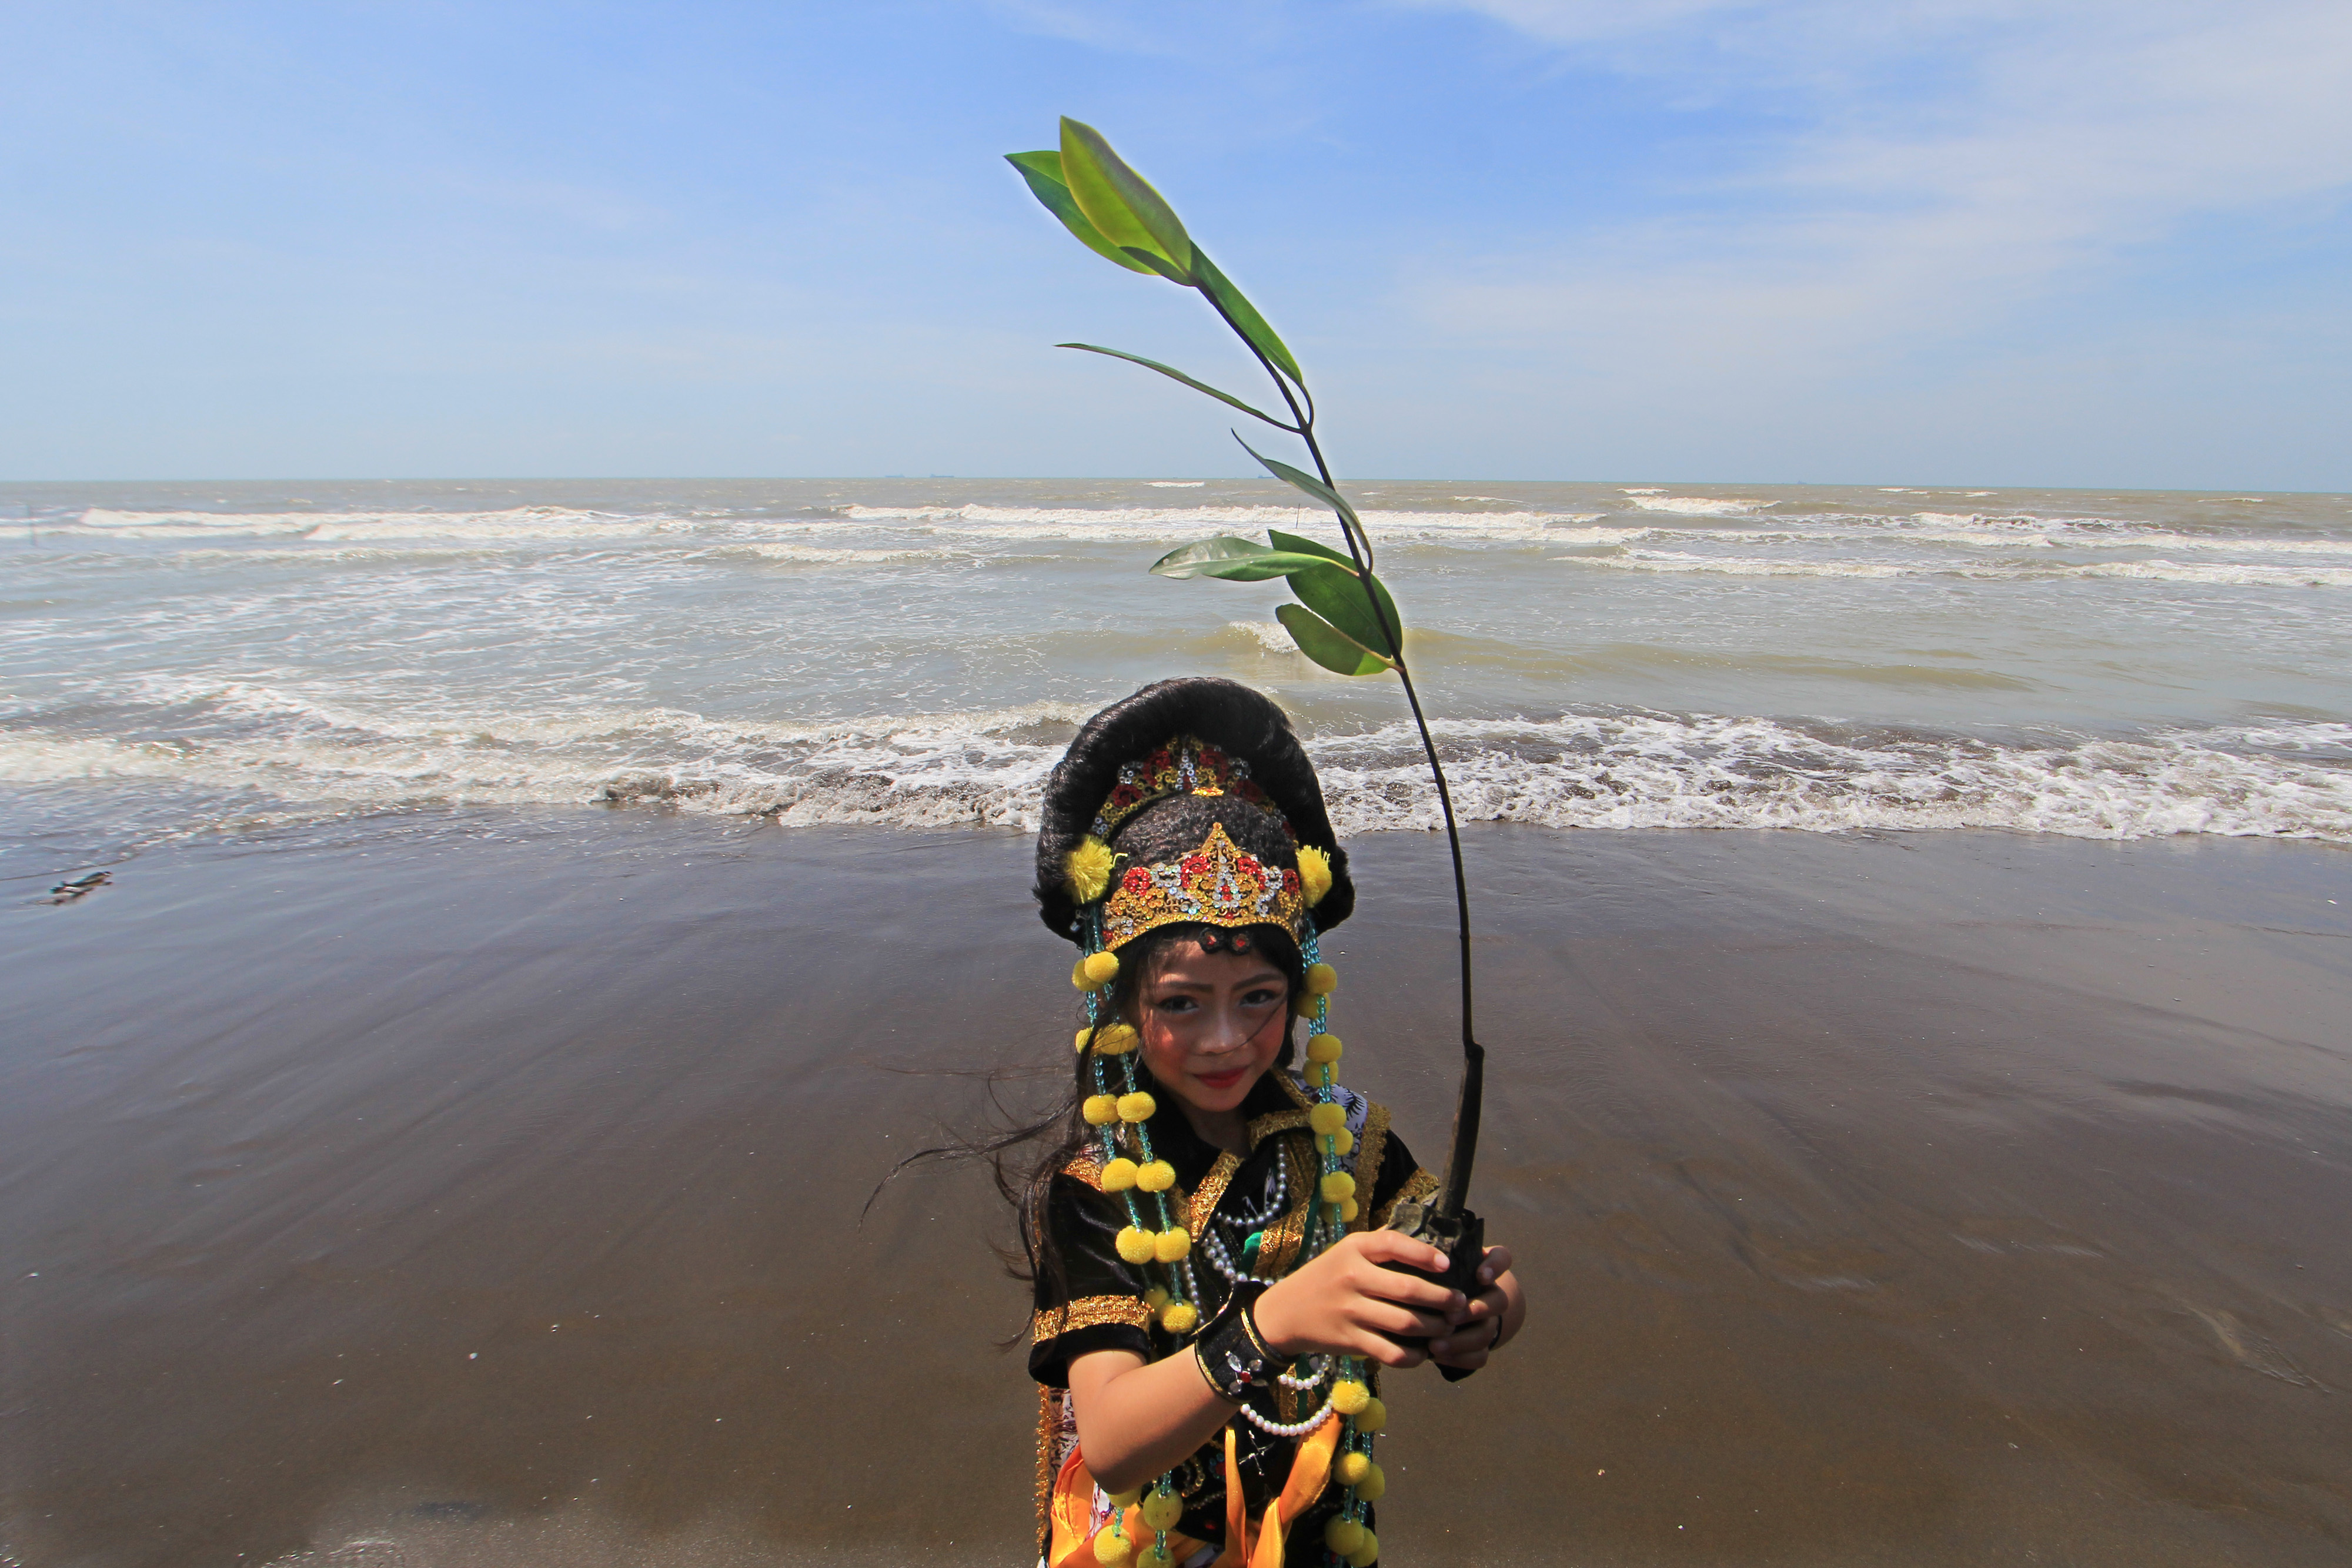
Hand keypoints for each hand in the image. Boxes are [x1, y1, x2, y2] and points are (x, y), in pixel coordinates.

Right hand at [1252, 1230, 1463, 1368]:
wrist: (1285, 1312)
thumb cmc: (1325, 1277)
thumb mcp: (1346, 1252)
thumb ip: (1380, 1247)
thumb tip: (1430, 1244)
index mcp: (1354, 1249)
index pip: (1394, 1244)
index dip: (1425, 1254)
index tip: (1447, 1265)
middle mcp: (1352, 1277)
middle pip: (1409, 1290)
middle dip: (1443, 1299)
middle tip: (1460, 1304)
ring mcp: (1350, 1311)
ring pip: (1406, 1323)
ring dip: (1435, 1327)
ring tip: (1447, 1326)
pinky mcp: (1350, 1340)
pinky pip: (1391, 1353)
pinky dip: (1414, 1356)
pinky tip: (1423, 1352)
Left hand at [1428, 1245, 1523, 1371]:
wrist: (1435, 1307)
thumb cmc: (1427, 1278)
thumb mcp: (1427, 1265)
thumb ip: (1424, 1257)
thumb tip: (1405, 1253)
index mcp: (1481, 1268)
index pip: (1502, 1258)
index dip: (1495, 1267)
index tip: (1480, 1276)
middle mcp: (1490, 1294)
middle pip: (1499, 1301)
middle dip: (1475, 1311)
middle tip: (1449, 1318)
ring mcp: (1488, 1321)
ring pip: (1487, 1332)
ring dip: (1462, 1341)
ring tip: (1434, 1345)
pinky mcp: (1480, 1345)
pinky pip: (1480, 1356)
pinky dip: (1459, 1359)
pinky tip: (1437, 1357)